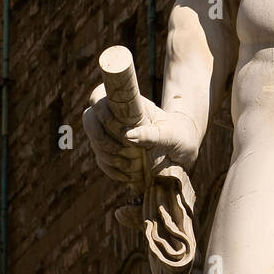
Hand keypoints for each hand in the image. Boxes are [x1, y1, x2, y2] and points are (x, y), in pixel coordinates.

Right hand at [83, 86, 199, 186]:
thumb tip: (128, 136)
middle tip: (120, 150)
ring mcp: (112, 135)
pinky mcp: (113, 153)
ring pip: (95, 142)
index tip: (114, 124)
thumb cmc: (179, 134)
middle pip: (89, 119)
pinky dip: (111, 170)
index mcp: (127, 104)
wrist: (184, 149)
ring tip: (131, 165)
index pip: (99, 96)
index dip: (99, 109)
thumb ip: (151, 134)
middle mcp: (115, 117)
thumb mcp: (170, 134)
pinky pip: (102, 161)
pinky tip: (128, 176)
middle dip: (99, 137)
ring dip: (108, 156)